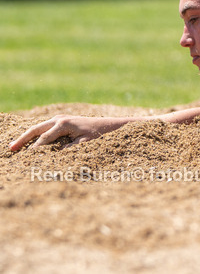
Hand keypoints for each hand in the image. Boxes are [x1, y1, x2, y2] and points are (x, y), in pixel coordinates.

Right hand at [9, 115, 127, 150]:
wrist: (110, 125)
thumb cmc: (99, 134)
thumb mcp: (85, 144)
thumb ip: (68, 148)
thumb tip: (51, 155)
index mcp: (64, 124)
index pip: (44, 139)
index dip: (35, 150)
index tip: (26, 159)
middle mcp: (60, 119)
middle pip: (36, 129)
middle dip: (23, 139)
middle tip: (11, 149)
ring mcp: (60, 119)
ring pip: (39, 128)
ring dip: (27, 136)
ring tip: (15, 146)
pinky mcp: (62, 121)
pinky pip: (45, 128)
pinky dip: (36, 134)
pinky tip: (30, 142)